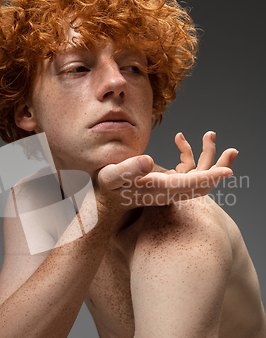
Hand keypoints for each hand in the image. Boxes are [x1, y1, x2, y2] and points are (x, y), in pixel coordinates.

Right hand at [96, 131, 237, 210]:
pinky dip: (189, 156)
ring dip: (208, 158)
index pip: (190, 185)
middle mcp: (169, 191)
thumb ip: (128, 169)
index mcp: (159, 189)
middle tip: (233, 151)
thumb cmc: (107, 188)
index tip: (228, 171)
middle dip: (218, 168)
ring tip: (210, 134)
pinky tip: (179, 138)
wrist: (105, 202)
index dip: (210, 178)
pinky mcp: (166, 183)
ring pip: (197, 177)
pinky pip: (185, 172)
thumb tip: (148, 160)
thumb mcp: (111, 177)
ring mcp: (169, 188)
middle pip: (201, 184)